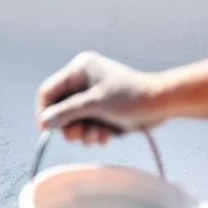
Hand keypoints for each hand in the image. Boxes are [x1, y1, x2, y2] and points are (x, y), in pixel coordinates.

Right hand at [36, 51, 170, 144]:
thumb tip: (44, 122)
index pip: (49, 91)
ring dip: (85, 132)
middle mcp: (84, 80)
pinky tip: (107, 136)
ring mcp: (94, 95)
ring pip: (75, 120)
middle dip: (70, 126)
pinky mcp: (103, 109)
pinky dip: (95, 132)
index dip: (45, 112)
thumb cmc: (130, 98)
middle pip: (61, 108)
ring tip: (99, 136)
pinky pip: (88, 124)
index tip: (46, 132)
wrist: (163, 104)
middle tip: (78, 137)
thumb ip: (67, 113)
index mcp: (79, 69)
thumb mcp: (95, 105)